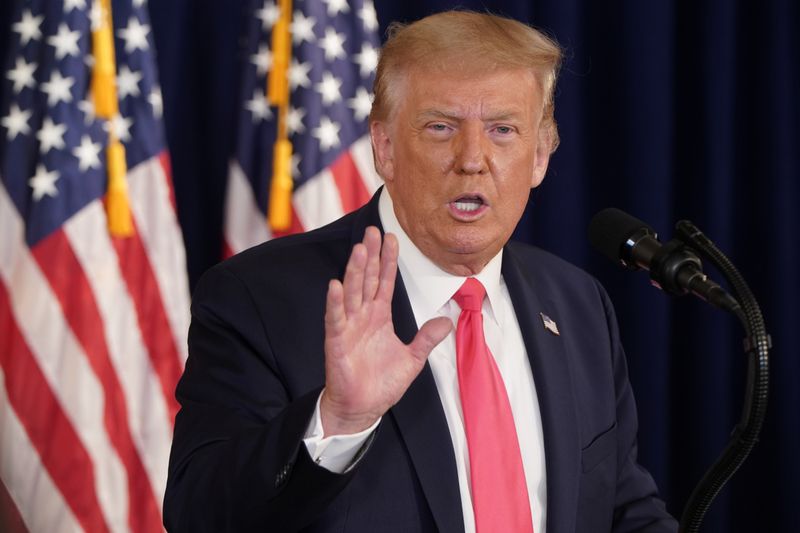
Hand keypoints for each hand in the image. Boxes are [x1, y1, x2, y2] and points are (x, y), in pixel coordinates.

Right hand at [320, 226, 452, 436]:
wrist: (362, 409)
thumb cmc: (381, 384)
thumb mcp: (413, 359)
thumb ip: (427, 338)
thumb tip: (447, 320)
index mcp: (379, 317)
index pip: (384, 282)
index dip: (387, 261)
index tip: (391, 238)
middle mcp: (363, 317)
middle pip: (366, 279)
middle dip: (370, 255)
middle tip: (373, 230)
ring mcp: (348, 327)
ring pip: (352, 293)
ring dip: (354, 271)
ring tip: (359, 249)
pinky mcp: (336, 342)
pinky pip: (335, 319)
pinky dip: (335, 303)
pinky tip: (336, 286)